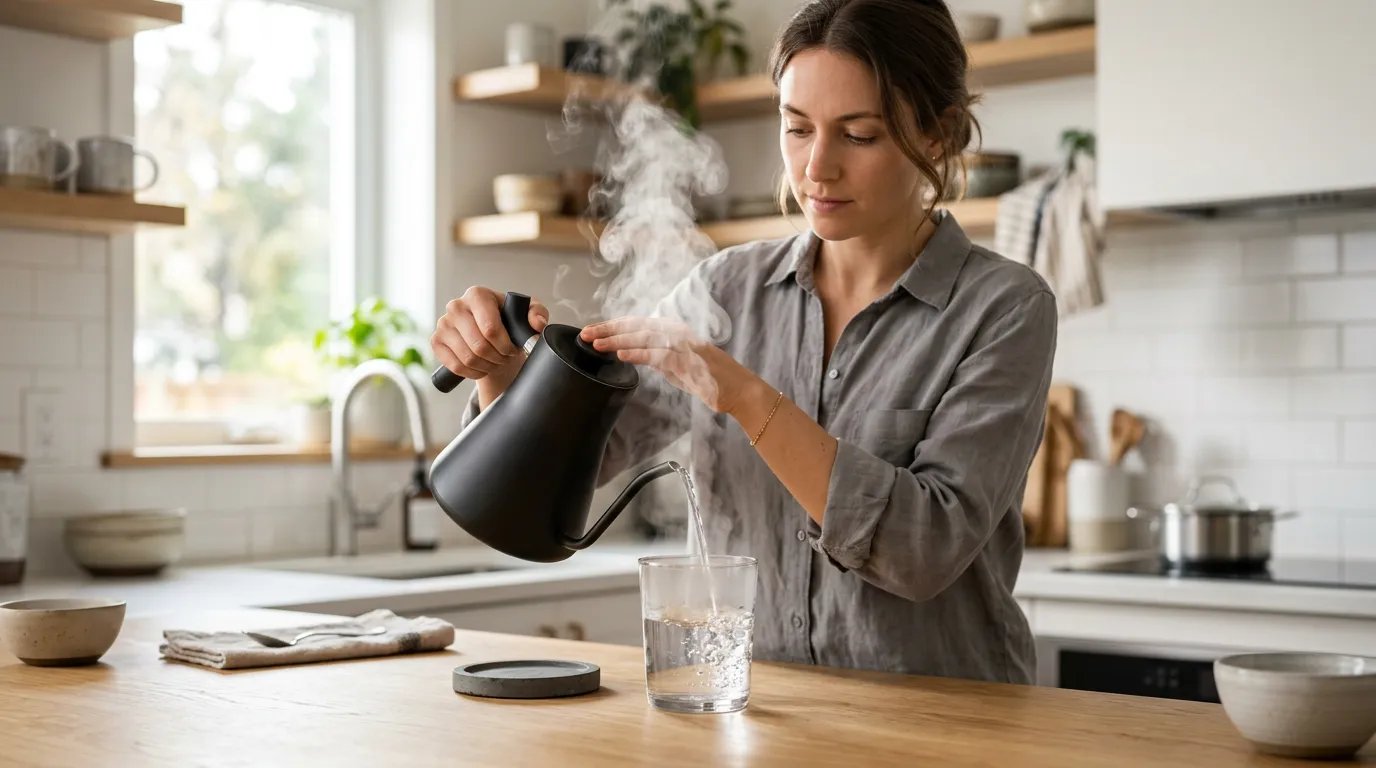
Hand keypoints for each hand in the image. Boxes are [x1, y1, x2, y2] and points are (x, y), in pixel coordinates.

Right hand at [432, 286, 548, 380]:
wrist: (490, 334)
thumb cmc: (508, 321)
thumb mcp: (527, 314)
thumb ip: (537, 314)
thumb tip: (536, 324)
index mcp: (477, 294)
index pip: (490, 328)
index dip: (506, 345)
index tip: (513, 348)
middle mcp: (456, 306)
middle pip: (479, 346)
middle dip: (498, 357)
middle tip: (506, 357)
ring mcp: (443, 324)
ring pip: (468, 358)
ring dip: (487, 366)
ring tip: (496, 361)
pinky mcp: (436, 341)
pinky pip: (456, 366)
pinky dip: (473, 372)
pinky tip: (482, 366)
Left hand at [579, 317, 753, 414]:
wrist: (738, 390)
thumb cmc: (710, 379)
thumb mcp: (677, 367)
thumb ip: (658, 359)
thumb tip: (635, 355)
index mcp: (673, 332)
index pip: (637, 325)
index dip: (613, 327)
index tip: (592, 330)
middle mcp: (677, 333)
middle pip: (636, 327)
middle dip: (608, 329)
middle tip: (585, 333)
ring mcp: (683, 345)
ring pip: (644, 337)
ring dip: (618, 339)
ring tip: (596, 343)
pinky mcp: (688, 360)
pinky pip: (658, 355)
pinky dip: (639, 353)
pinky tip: (622, 355)